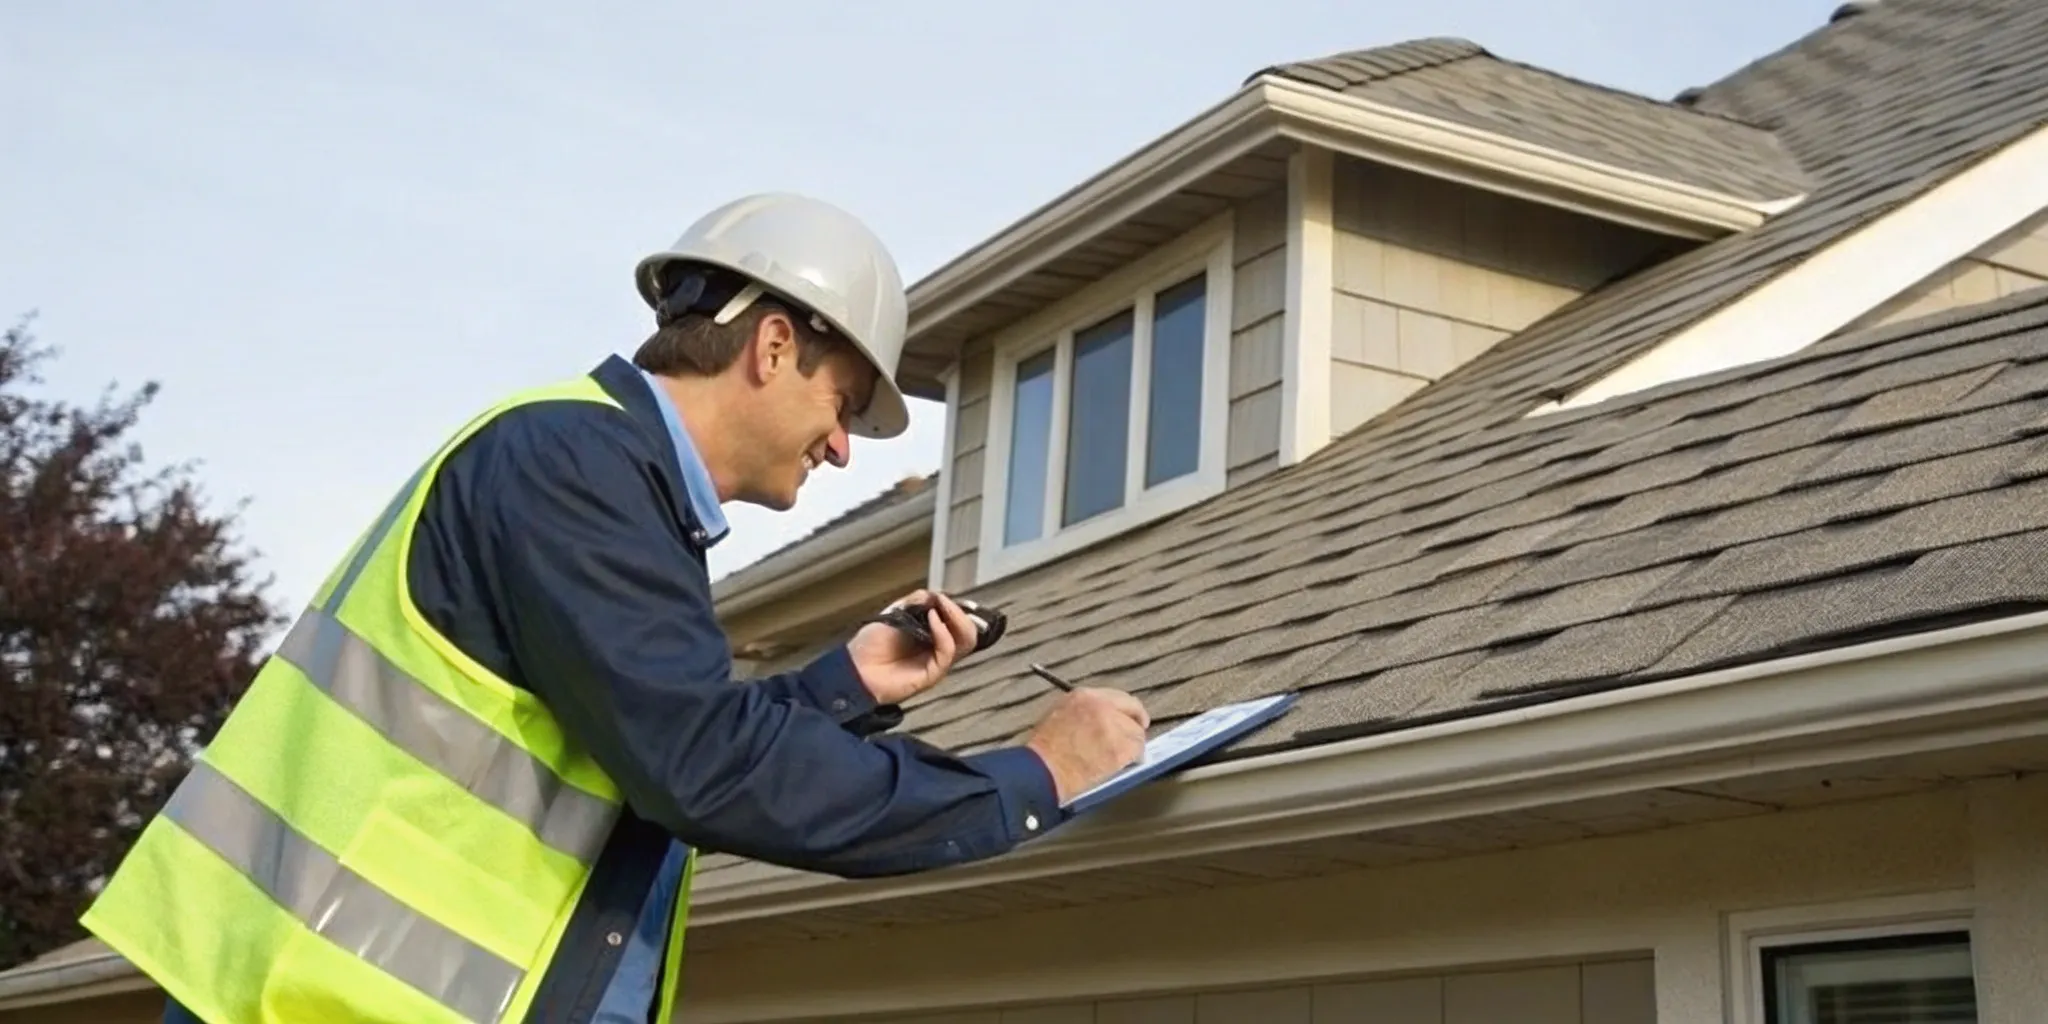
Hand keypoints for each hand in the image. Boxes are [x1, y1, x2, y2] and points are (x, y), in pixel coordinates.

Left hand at [845, 590, 979, 704]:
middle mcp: (938, 648)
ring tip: (941, 607)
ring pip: (966, 641)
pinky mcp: (932, 673)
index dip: (956, 606)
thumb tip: (935, 595)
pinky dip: (943, 631)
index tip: (943, 595)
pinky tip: (931, 618)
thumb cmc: (870, 645)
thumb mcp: (895, 612)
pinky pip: (948, 650)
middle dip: (960, 611)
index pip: (958, 620)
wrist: (855, 668)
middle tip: (944, 601)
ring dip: (957, 619)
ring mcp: (937, 661)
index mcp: (932, 635)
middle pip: (969, 631)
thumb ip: (916, 602)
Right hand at [1023, 687, 1149, 804]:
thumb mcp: (1059, 715)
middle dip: (1136, 721)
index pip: (1117, 696)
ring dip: (1132, 745)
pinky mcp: (1120, 746)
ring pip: (1137, 732)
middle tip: (1136, 737)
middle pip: (1133, 708)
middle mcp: (1101, 705)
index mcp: (1084, 696)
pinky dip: (1133, 759)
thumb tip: (1103, 720)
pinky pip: (1138, 750)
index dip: (1125, 710)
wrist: (1043, 770)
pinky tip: (1122, 765)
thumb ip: (1084, 712)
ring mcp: (1113, 725)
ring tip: (1122, 757)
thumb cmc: (1044, 751)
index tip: (1129, 718)